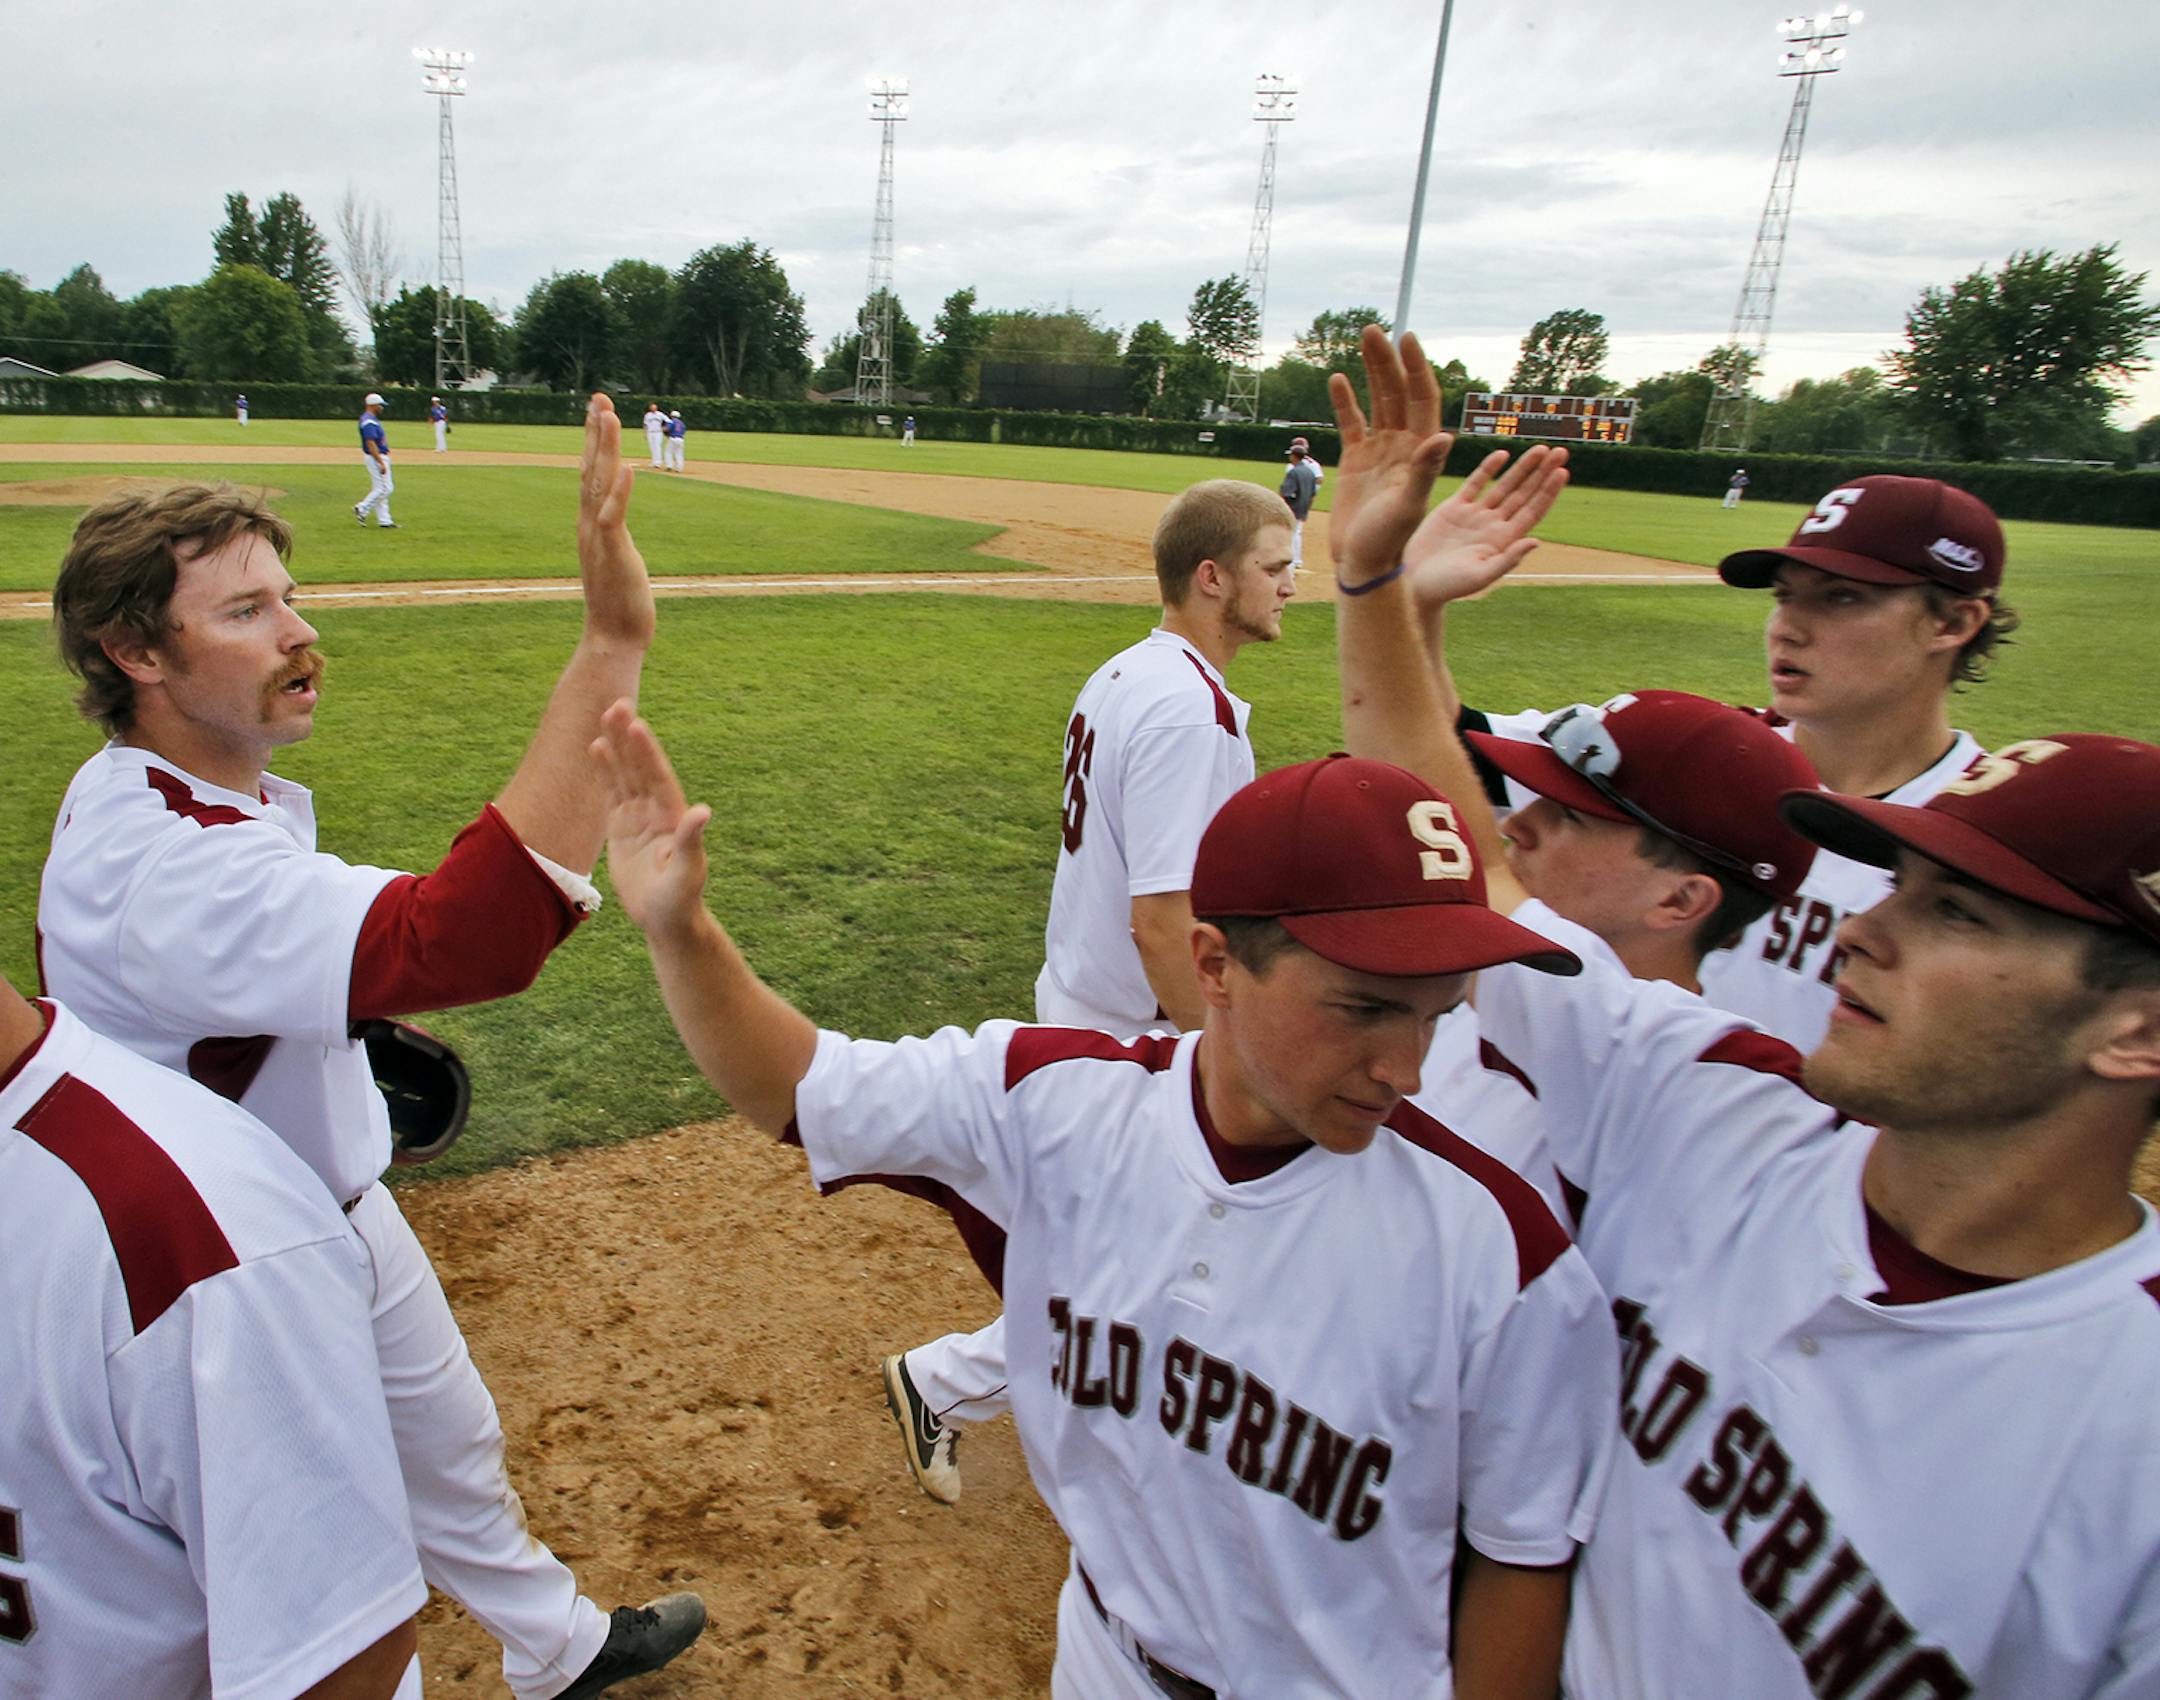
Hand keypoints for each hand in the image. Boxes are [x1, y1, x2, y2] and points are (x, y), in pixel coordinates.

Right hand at [577, 395, 656, 649]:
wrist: (613, 638)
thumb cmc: (618, 601)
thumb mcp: (616, 557)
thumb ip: (614, 534)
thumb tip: (615, 520)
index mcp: (591, 523)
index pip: (589, 473)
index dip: (592, 440)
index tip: (597, 408)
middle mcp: (589, 525)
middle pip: (589, 469)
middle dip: (595, 432)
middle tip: (599, 396)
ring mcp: (598, 538)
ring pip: (598, 485)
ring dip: (604, 449)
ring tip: (609, 416)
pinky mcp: (613, 553)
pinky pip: (614, 518)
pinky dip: (620, 492)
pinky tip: (628, 467)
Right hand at [592, 701, 710, 937]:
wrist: (666, 918)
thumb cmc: (681, 898)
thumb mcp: (688, 871)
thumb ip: (691, 840)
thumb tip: (703, 811)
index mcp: (673, 817)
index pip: (657, 777)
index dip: (647, 752)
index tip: (638, 724)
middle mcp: (657, 810)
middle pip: (640, 767)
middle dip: (629, 737)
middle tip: (619, 703)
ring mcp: (638, 816)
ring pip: (625, 774)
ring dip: (616, 746)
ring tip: (607, 714)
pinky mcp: (621, 826)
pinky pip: (611, 792)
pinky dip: (605, 770)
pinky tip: (596, 747)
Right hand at [1326, 325, 1454, 584]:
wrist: (1364, 562)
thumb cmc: (1390, 539)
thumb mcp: (1408, 505)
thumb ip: (1425, 470)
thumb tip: (1442, 437)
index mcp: (1424, 450)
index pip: (1424, 398)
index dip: (1416, 368)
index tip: (1406, 339)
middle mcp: (1406, 443)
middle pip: (1400, 391)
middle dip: (1389, 359)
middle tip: (1375, 330)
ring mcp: (1382, 449)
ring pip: (1379, 399)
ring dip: (1372, 369)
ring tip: (1365, 337)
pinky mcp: (1358, 459)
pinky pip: (1353, 422)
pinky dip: (1345, 401)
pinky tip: (1337, 379)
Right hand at [1402, 445, 1571, 610]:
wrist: (1416, 583)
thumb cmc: (1448, 587)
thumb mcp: (1480, 576)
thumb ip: (1508, 559)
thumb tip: (1535, 541)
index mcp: (1503, 540)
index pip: (1533, 510)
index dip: (1548, 491)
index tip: (1562, 472)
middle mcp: (1493, 524)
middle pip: (1524, 493)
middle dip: (1543, 473)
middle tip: (1561, 451)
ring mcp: (1475, 514)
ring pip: (1505, 485)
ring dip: (1523, 467)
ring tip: (1541, 449)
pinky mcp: (1454, 508)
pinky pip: (1476, 483)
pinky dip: (1488, 469)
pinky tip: (1503, 455)